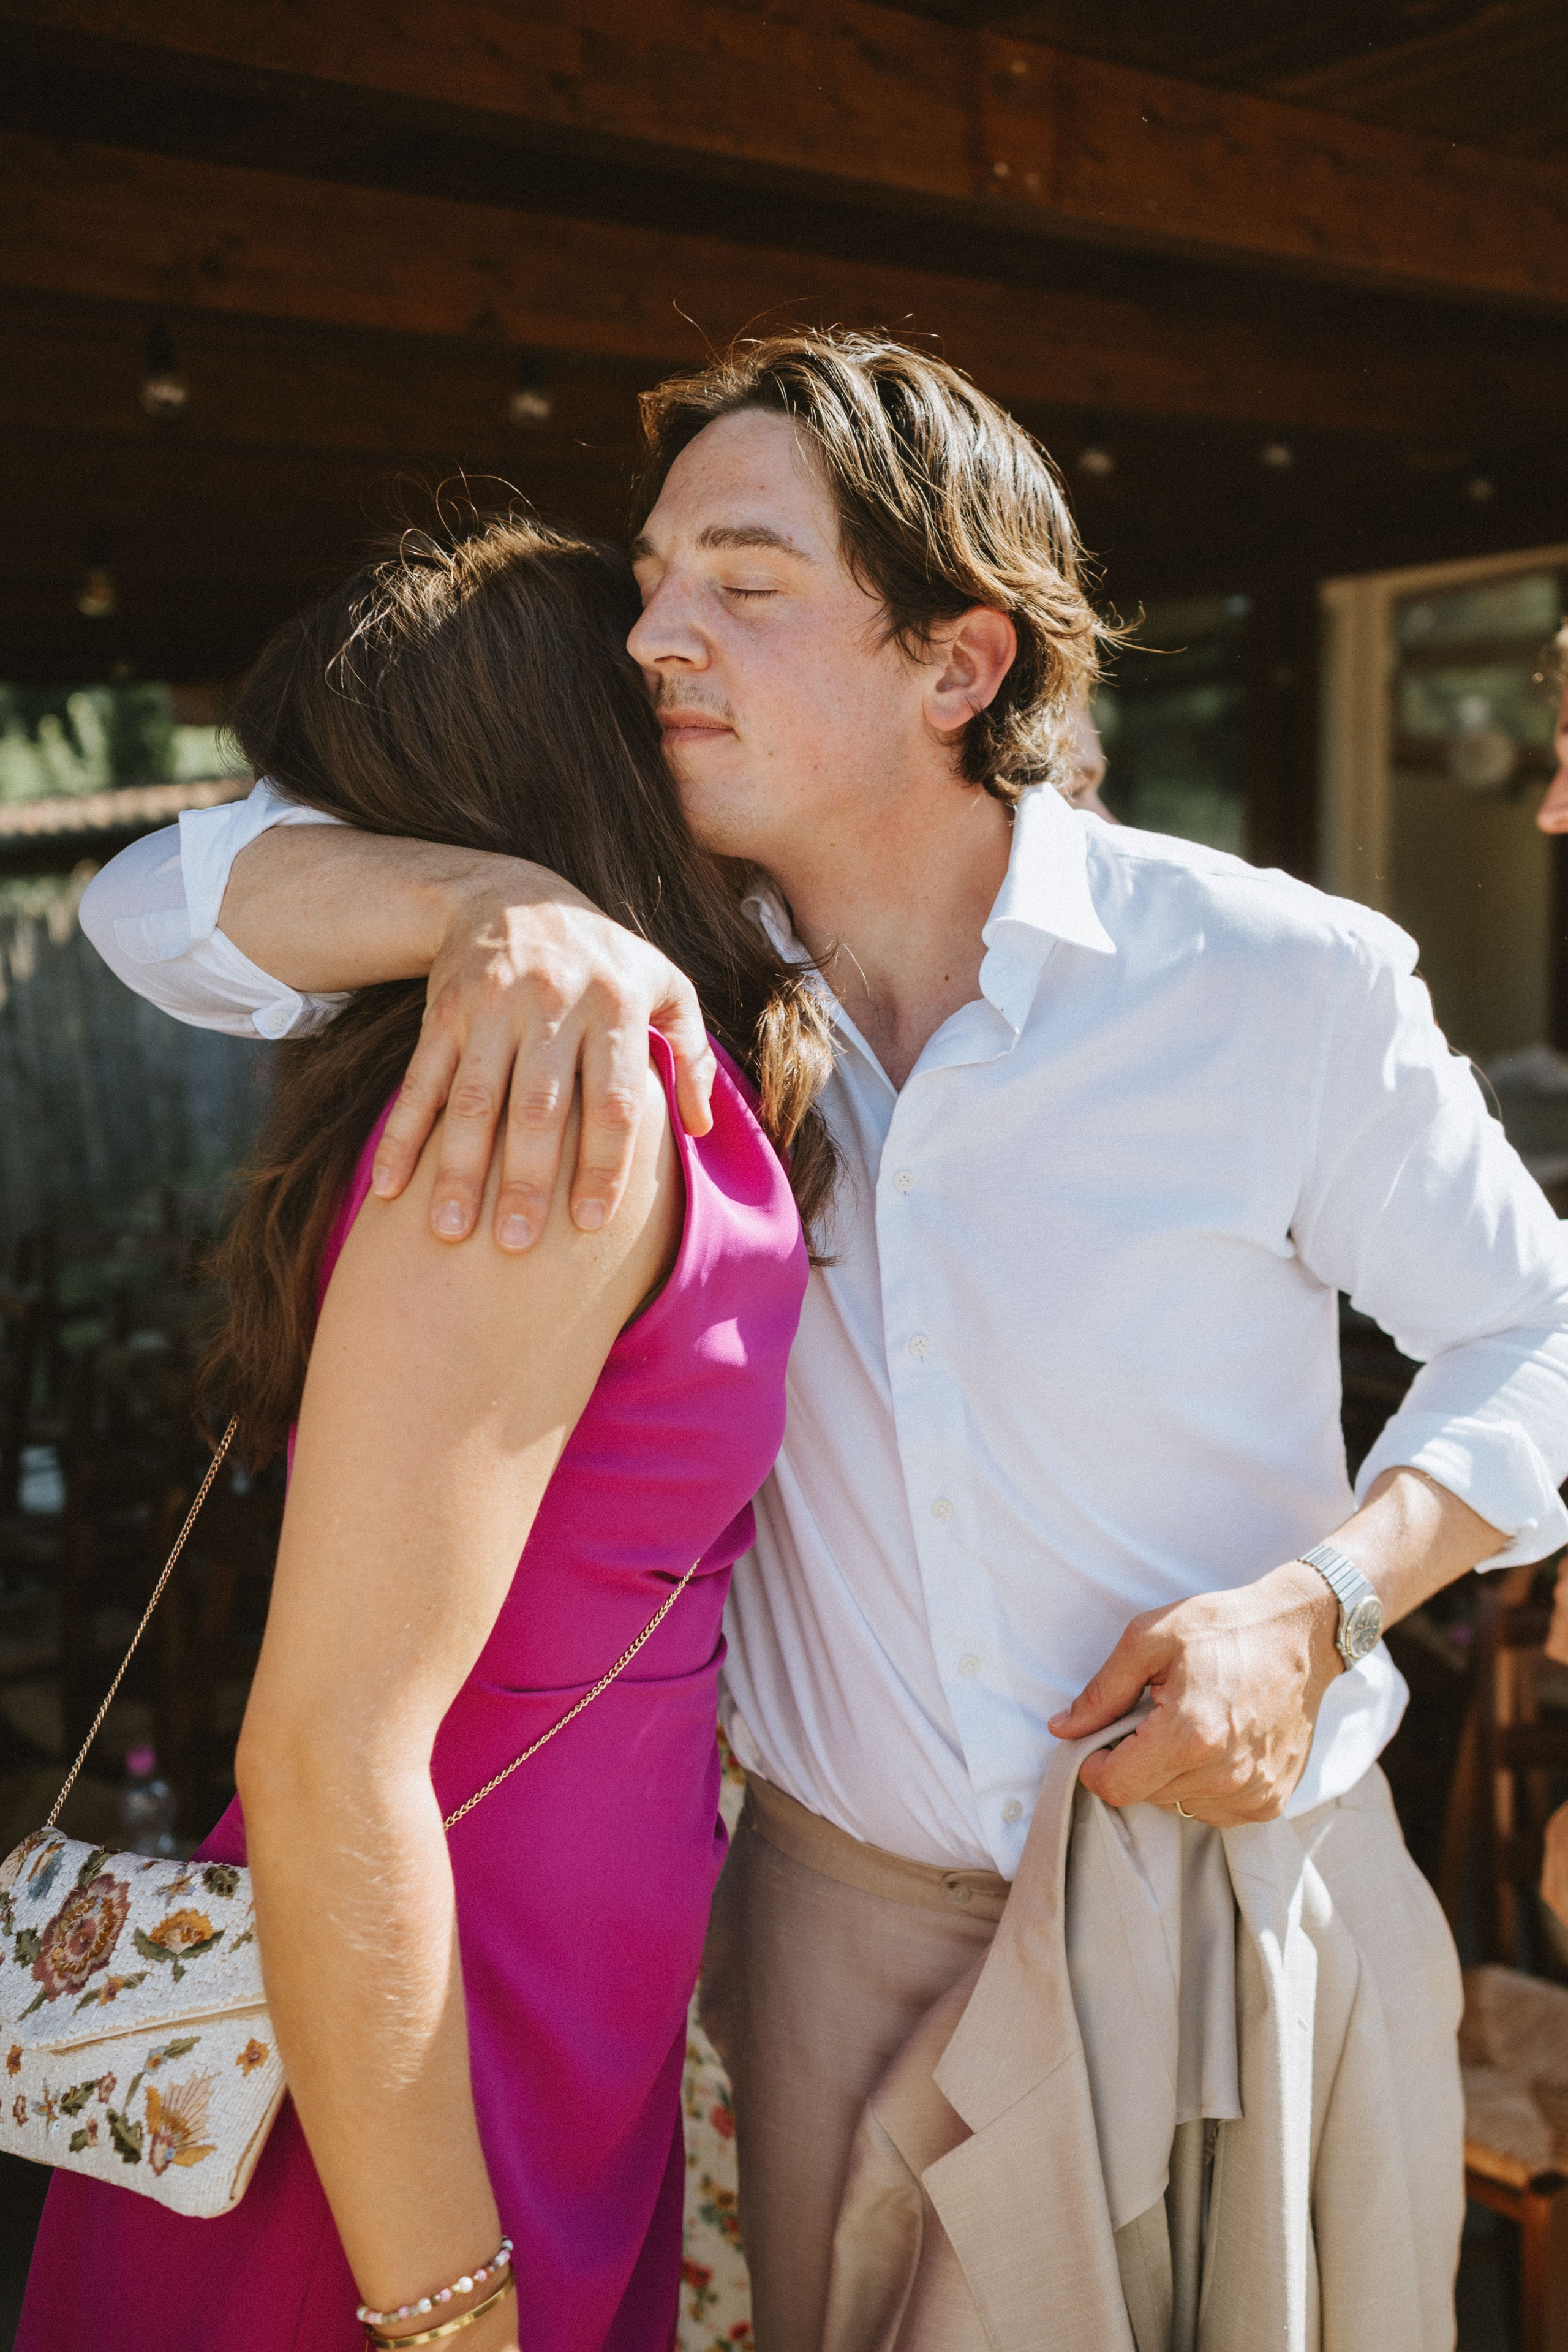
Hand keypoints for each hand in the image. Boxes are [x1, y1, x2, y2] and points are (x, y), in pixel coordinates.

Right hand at [371, 870, 714, 1248]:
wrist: (510, 892)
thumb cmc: (602, 957)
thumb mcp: (664, 983)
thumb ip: (690, 1053)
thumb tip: (703, 1129)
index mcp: (615, 1007)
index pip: (614, 1100)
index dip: (604, 1164)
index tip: (592, 1224)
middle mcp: (553, 1006)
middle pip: (539, 1108)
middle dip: (526, 1180)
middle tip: (516, 1245)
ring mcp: (492, 1009)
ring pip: (473, 1100)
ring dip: (458, 1169)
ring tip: (449, 1231)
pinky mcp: (443, 1012)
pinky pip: (420, 1081)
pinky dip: (401, 1136)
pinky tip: (386, 1187)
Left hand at [1047, 1561, 1341, 1823]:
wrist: (1300, 1636)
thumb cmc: (1225, 1629)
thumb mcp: (1150, 1638)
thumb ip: (1102, 1690)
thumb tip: (1063, 1728)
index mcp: (1189, 1734)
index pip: (1116, 1786)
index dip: (1095, 1765)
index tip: (1103, 1738)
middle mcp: (1224, 1774)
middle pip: (1145, 1796)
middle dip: (1135, 1762)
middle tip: (1154, 1719)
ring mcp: (1252, 1792)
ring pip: (1178, 1806)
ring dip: (1170, 1775)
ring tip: (1190, 1726)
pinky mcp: (1270, 1801)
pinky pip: (1214, 1811)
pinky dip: (1204, 1785)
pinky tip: (1216, 1745)